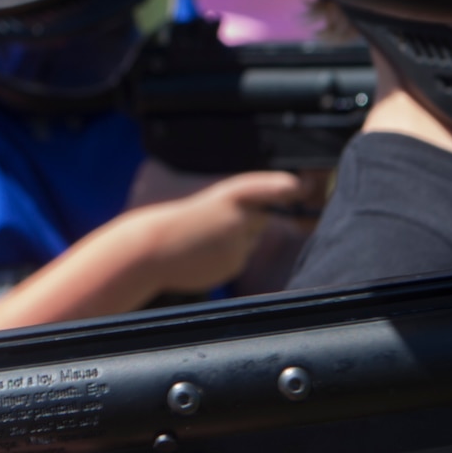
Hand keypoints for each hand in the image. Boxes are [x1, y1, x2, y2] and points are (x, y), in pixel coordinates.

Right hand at [118, 171, 304, 296]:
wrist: (152, 250)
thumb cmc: (176, 223)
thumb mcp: (206, 206)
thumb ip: (235, 209)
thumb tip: (260, 221)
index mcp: (229, 195)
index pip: (268, 189)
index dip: (285, 188)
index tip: (299, 187)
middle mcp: (239, 218)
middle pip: (262, 218)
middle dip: (250, 221)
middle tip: (217, 223)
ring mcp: (238, 244)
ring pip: (250, 241)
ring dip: (236, 241)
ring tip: (204, 240)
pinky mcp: (234, 265)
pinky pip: (239, 259)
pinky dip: (226, 258)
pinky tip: (203, 255)